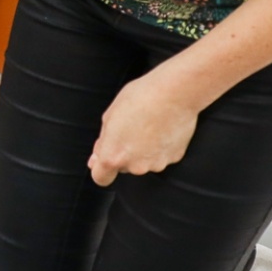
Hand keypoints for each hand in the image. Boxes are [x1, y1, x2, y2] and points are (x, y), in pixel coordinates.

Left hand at [88, 72, 201, 186]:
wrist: (174, 92)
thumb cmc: (140, 98)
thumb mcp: (110, 116)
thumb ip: (102, 142)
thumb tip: (96, 158)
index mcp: (114, 156)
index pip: (101, 178)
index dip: (100, 168)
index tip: (103, 160)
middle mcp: (135, 166)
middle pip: (124, 166)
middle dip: (124, 153)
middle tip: (131, 128)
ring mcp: (156, 163)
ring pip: (143, 162)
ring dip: (143, 150)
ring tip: (148, 125)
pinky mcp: (174, 158)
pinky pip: (161, 156)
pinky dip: (160, 146)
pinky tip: (162, 128)